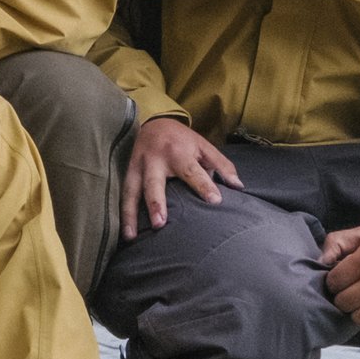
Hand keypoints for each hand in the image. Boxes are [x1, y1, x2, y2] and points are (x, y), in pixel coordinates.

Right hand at [121, 116, 241, 238]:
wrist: (153, 122)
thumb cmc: (182, 140)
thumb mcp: (204, 146)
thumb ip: (221, 165)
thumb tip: (238, 186)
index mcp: (178, 152)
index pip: (191, 171)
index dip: (203, 185)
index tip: (215, 201)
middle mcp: (155, 160)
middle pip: (153, 183)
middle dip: (155, 203)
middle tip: (160, 224)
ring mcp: (137, 167)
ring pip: (131, 191)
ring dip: (130, 214)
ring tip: (131, 236)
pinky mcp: (126, 173)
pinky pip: (122, 194)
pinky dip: (121, 213)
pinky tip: (123, 232)